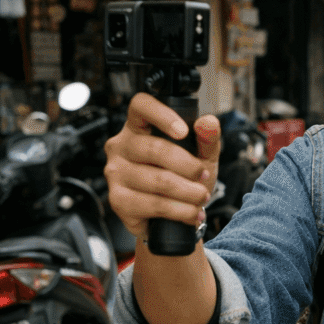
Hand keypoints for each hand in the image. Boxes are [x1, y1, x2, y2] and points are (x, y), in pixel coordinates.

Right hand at [104, 93, 221, 240]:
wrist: (172, 217)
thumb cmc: (183, 177)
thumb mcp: (202, 156)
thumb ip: (208, 138)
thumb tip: (208, 122)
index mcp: (138, 127)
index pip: (140, 106)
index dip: (162, 115)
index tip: (184, 131)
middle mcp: (121, 146)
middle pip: (155, 149)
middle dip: (189, 166)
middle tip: (204, 176)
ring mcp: (116, 173)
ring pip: (158, 180)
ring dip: (189, 192)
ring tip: (201, 197)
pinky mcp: (118, 200)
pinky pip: (154, 204)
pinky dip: (180, 211)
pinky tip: (190, 212)